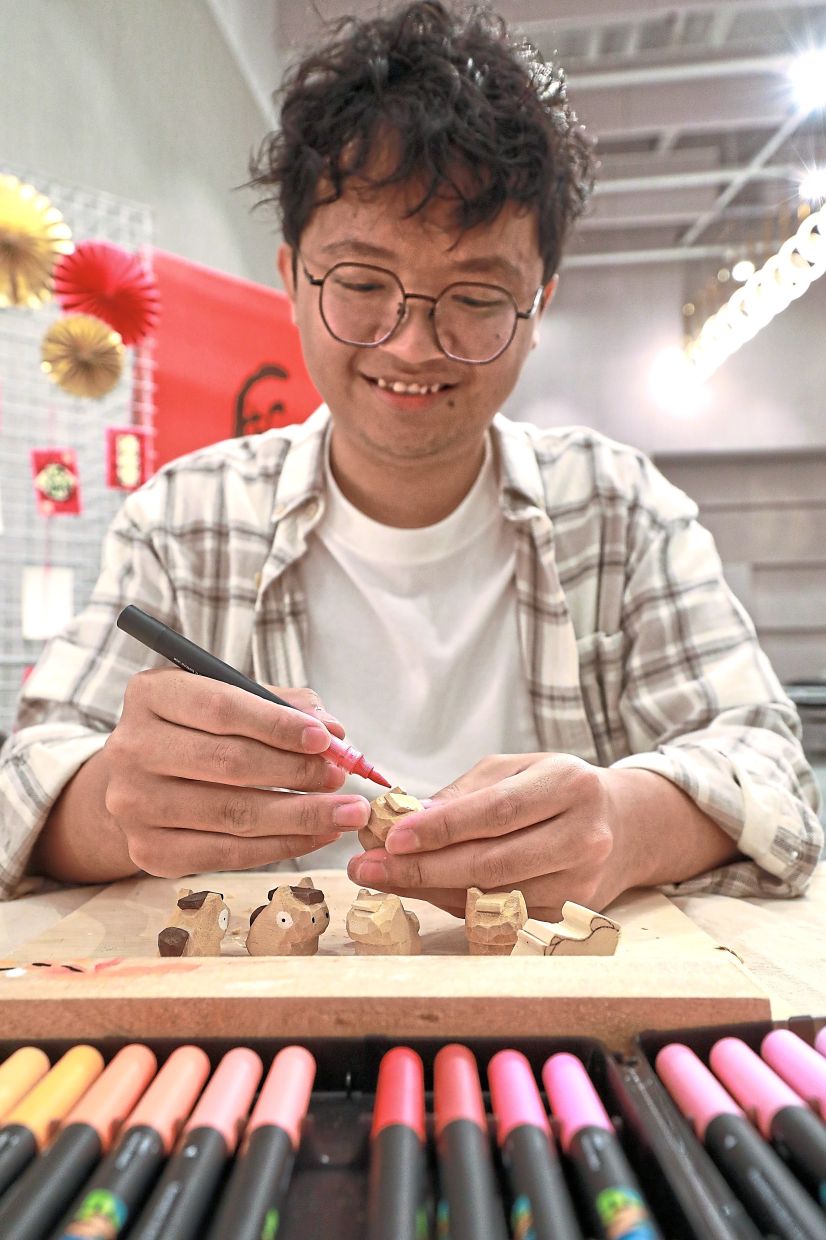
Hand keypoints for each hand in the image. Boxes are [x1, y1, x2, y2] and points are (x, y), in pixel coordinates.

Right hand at [101, 668, 370, 876]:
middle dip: (297, 772)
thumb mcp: (231, 701)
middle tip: (341, 777)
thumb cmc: (197, 734)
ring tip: (345, 812)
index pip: (221, 707)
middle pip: (229, 763)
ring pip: (233, 814)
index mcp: (151, 694)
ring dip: (300, 815)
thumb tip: (334, 732)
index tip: (325, 739)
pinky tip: (316, 835)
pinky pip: (227, 854)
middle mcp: (132, 747)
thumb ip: (282, 706)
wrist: (141, 785)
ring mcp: (135, 803)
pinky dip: (281, 846)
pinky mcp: (148, 851)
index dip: (278, 725)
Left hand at [347, 753, 628, 920]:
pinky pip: (501, 915)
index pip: (496, 811)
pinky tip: (424, 889)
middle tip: (369, 867)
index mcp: (569, 785)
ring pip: (492, 896)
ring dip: (430, 890)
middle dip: (422, 868)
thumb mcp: (515, 769)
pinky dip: (456, 904)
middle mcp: (583, 836)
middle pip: (492, 862)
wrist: (622, 826)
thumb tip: (407, 819)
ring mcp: (581, 881)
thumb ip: (465, 793)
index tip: (392, 836)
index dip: (441, 827)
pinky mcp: (570, 914)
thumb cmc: (555, 789)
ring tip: (384, 877)